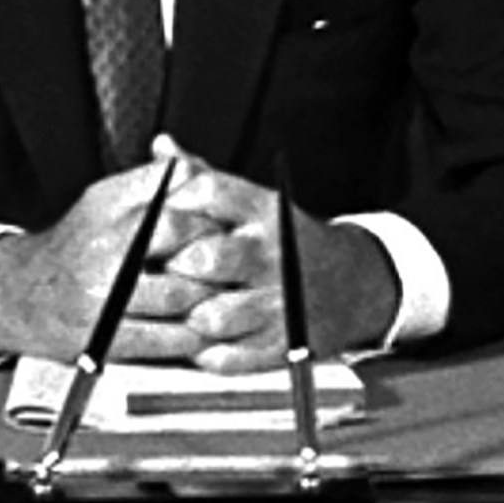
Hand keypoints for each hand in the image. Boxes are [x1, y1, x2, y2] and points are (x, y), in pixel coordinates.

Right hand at [0, 144, 227, 362]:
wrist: (20, 294)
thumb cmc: (75, 244)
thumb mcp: (105, 199)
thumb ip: (153, 182)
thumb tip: (198, 169)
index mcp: (106, 210)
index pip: (174, 205)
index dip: (208, 218)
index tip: (222, 228)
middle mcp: (103, 251)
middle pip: (182, 249)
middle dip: (215, 258)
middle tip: (234, 265)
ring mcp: (103, 298)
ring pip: (180, 297)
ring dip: (211, 299)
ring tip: (225, 296)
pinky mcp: (105, 339)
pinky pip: (165, 339)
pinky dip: (193, 335)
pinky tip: (202, 328)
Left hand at [159, 146, 400, 373]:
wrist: (350, 284)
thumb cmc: (281, 239)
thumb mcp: (252, 202)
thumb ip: (203, 176)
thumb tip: (160, 145)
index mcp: (263, 210)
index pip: (208, 194)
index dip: (171, 205)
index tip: (153, 219)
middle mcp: (272, 253)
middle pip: (207, 258)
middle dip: (174, 266)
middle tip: (160, 271)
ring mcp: (278, 302)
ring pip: (214, 315)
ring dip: (186, 315)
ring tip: (179, 309)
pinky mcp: (280, 345)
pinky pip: (228, 357)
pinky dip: (204, 351)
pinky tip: (197, 338)